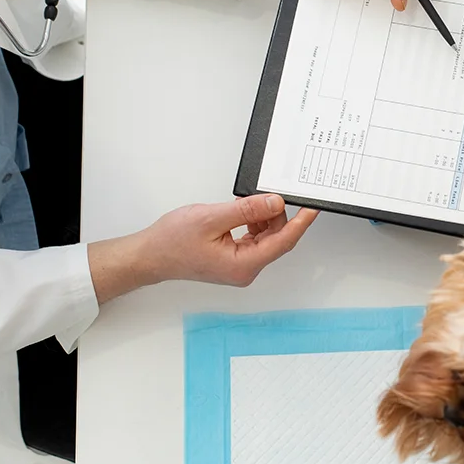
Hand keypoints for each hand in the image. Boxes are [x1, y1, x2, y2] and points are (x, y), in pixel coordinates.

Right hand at [88, 194, 317, 304]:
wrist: (149, 255)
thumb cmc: (172, 242)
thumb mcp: (212, 218)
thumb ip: (247, 210)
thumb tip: (275, 202)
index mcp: (244, 265)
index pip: (283, 241)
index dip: (300, 223)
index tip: (313, 208)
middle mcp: (246, 269)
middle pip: (277, 239)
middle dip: (277, 216)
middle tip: (271, 193)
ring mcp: (241, 266)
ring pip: (266, 238)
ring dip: (264, 219)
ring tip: (246, 204)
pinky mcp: (235, 259)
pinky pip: (255, 239)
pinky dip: (254, 224)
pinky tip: (242, 213)